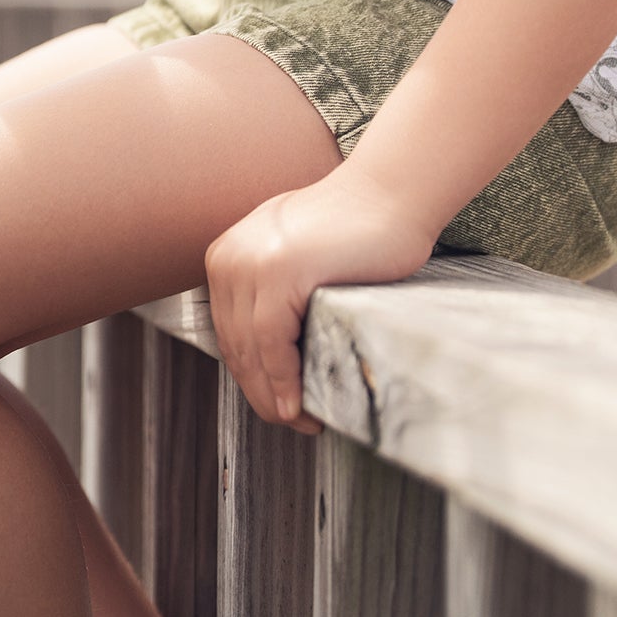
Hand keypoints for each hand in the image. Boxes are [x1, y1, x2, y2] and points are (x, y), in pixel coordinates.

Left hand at [204, 169, 435, 435]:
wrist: (389, 194)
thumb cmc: (354, 231)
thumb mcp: (293, 257)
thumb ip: (271, 294)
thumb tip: (267, 366)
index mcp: (227, 255)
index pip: (230, 334)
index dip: (252, 379)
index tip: (279, 407)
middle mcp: (231, 257)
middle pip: (237, 346)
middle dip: (262, 394)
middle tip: (294, 422)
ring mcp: (251, 262)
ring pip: (251, 351)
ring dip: (273, 396)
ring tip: (301, 421)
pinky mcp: (280, 272)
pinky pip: (272, 344)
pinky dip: (284, 381)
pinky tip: (300, 404)